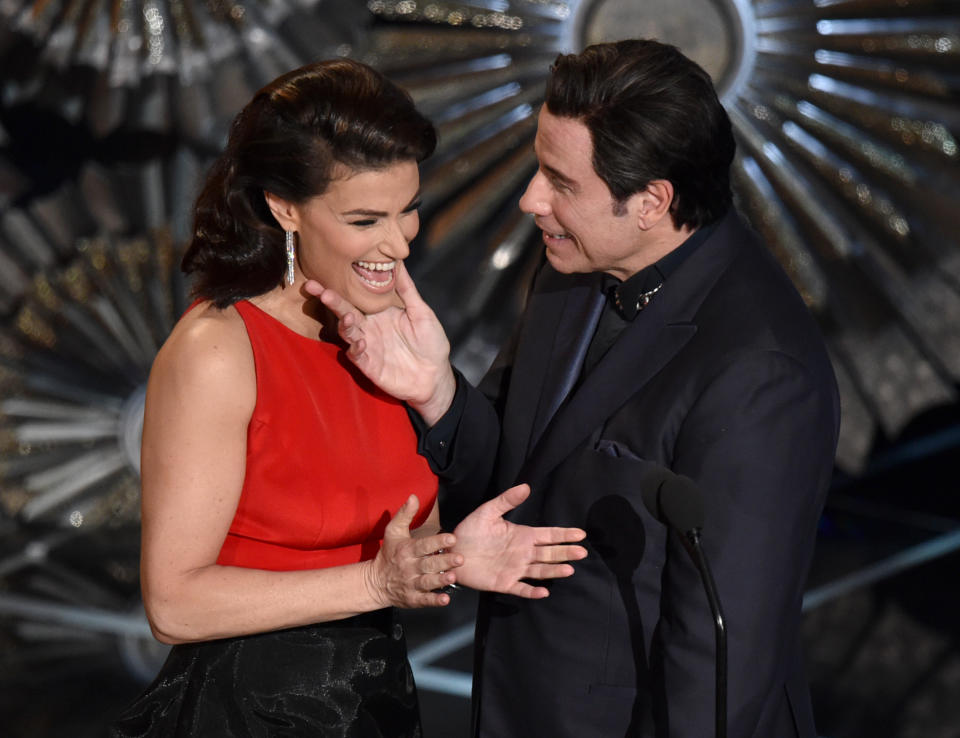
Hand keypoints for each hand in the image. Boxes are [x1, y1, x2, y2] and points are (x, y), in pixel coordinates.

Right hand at [305, 262, 455, 424]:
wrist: (436, 376)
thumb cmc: (431, 343)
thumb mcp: (421, 312)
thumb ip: (407, 289)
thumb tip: (398, 262)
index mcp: (379, 312)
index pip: (356, 296)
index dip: (341, 285)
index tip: (325, 273)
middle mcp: (369, 327)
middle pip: (345, 311)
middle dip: (330, 300)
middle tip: (315, 287)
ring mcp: (367, 346)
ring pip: (347, 332)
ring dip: (344, 323)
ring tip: (347, 315)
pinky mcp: (368, 365)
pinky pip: (356, 355)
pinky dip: (355, 349)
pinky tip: (360, 343)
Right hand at [365, 495, 463, 608]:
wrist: (375, 582)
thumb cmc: (388, 554)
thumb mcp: (393, 531)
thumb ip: (405, 514)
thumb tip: (414, 496)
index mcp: (407, 550)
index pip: (424, 545)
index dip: (438, 542)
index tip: (452, 538)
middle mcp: (410, 567)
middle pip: (429, 564)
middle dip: (444, 561)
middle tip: (460, 558)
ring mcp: (411, 584)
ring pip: (428, 582)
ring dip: (441, 580)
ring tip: (452, 577)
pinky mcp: (413, 599)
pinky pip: (425, 600)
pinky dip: (434, 601)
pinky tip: (445, 599)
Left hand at [452, 484, 587, 598]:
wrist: (451, 552)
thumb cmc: (470, 531)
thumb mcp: (488, 512)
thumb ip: (507, 500)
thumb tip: (526, 486)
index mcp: (522, 535)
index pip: (548, 535)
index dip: (564, 534)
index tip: (580, 534)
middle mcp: (523, 553)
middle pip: (549, 553)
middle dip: (566, 552)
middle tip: (582, 552)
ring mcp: (515, 569)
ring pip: (540, 570)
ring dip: (554, 571)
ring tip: (569, 569)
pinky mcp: (505, 583)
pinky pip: (521, 588)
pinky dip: (532, 591)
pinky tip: (543, 592)